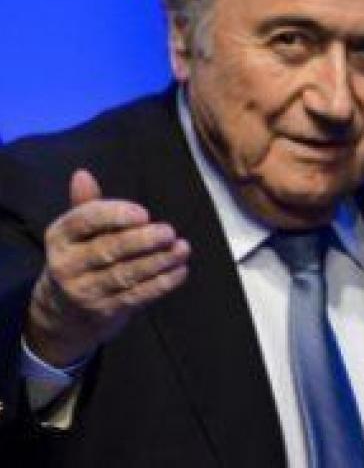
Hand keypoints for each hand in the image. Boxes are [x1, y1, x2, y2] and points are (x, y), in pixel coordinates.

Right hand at [24, 169, 190, 367]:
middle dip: (141, 241)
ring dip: (158, 262)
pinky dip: (161, 284)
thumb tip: (82, 174)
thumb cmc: (80, 257)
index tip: (143, 213)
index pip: (84, 221)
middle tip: (169, 232)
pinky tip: (180, 270)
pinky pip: (135, 296)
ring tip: (182, 248)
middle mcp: (66, 265)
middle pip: (107, 250)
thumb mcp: (77, 232)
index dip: (114, 215)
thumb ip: (86, 204)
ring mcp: (83, 291)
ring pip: (124, 275)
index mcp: (59, 237)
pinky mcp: (103, 312)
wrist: (63, 312)